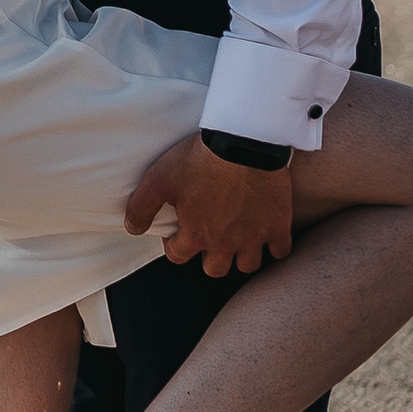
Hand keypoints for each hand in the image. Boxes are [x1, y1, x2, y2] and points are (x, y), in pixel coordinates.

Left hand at [124, 134, 295, 278]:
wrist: (244, 142)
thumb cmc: (200, 158)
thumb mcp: (159, 178)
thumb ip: (141, 207)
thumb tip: (132, 229)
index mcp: (196, 235)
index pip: (179, 256)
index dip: (175, 246)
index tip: (178, 232)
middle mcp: (225, 244)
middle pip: (215, 269)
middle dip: (208, 257)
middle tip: (209, 237)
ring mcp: (254, 237)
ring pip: (248, 265)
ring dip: (241, 256)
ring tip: (238, 239)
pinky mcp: (278, 225)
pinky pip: (280, 250)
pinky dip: (274, 246)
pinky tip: (268, 234)